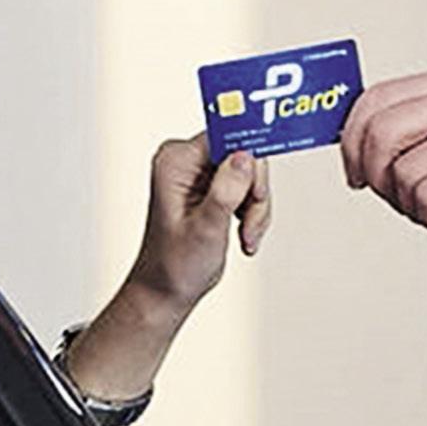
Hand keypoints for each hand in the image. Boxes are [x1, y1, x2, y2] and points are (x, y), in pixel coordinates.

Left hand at [125, 135, 270, 312]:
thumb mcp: (205, 228)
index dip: (250, 160)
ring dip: (256, 208)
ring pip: (251, 174)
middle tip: (248, 224)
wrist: (166, 289)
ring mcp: (199, 173)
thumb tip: (245, 156)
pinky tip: (243, 234)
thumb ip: (225, 190)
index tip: (260, 185)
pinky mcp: (211, 186)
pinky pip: (247, 187)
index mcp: (175, 161)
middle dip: (254, 193)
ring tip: (245, 235)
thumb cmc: (174, 264)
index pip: (227, 137)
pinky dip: (252, 213)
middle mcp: (186, 160)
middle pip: (244, 155)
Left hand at [340, 67, 426, 258]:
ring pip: (399, 172)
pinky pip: (426, 196)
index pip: (373, 99)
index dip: (351, 141)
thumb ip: (411, 133)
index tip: (355, 174)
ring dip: (410, 205)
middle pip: (378, 132)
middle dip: (374, 176)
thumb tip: (349, 143)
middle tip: (398, 200)